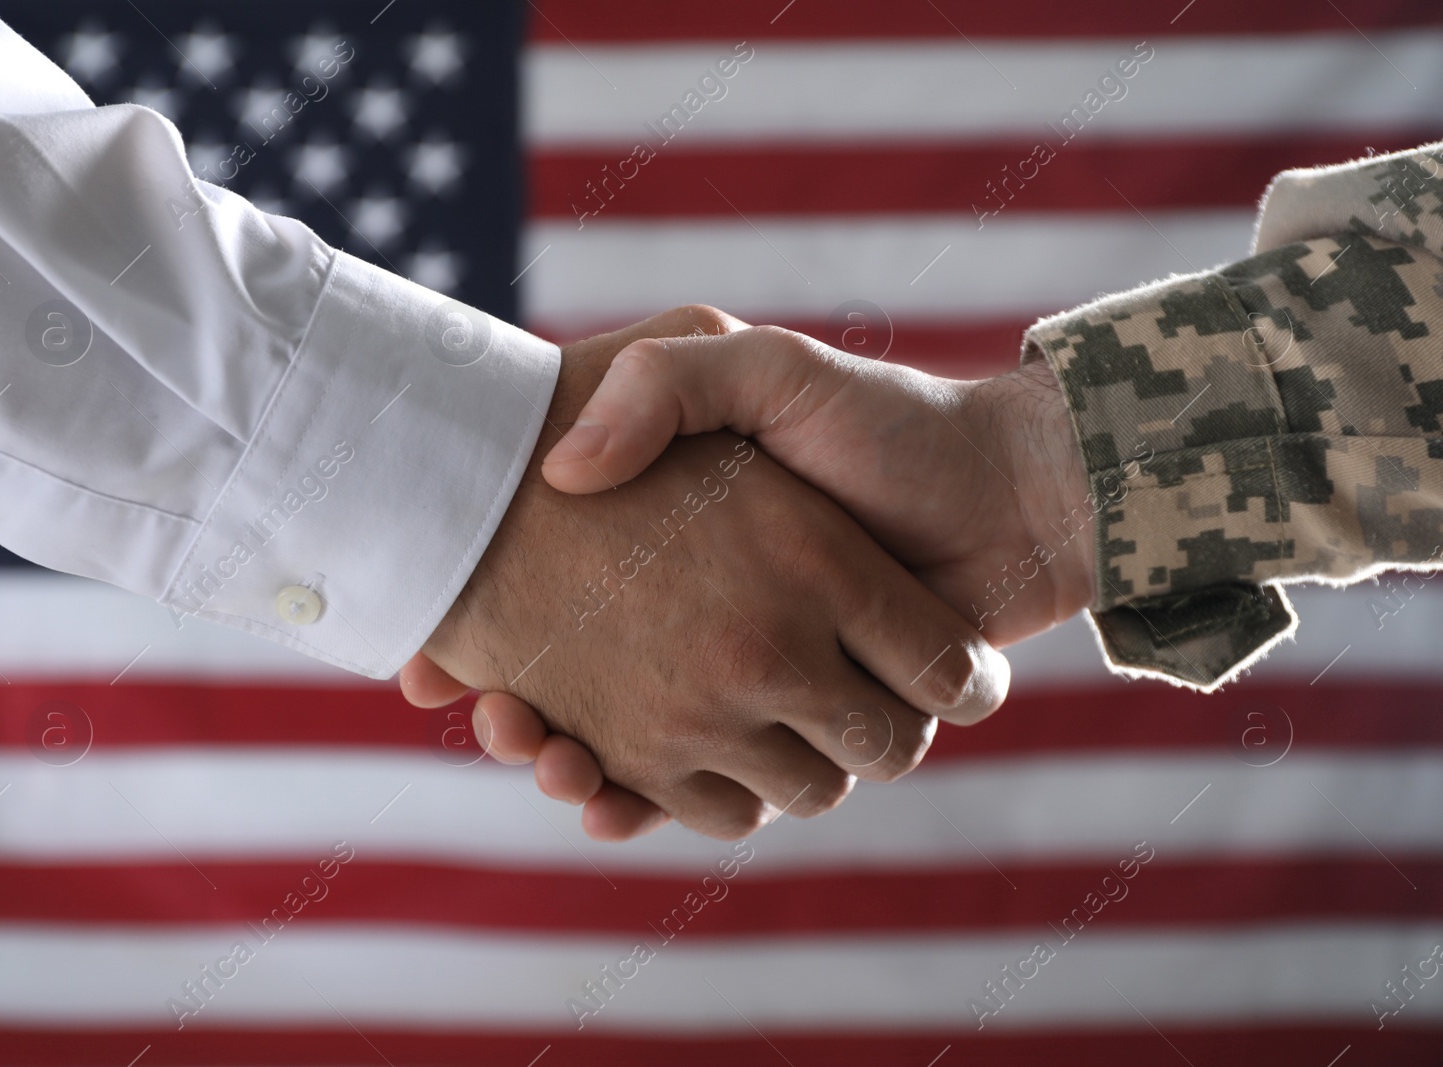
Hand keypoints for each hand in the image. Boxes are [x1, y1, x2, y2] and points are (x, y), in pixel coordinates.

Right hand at [408, 308, 1010, 840]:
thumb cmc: (882, 423)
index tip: (438, 667)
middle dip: (528, 724)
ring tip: (539, 747)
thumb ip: (666, 383)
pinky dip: (652, 807)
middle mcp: (708, 629)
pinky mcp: (802, 737)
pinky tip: (599, 794)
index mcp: (690, 556)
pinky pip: (713, 796)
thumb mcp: (761, 368)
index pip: (554, 615)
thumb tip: (562, 472)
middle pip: (578, 700)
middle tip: (492, 715)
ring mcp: (751, 690)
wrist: (1004, 494)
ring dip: (580, 768)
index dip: (488, 646)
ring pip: (636, 758)